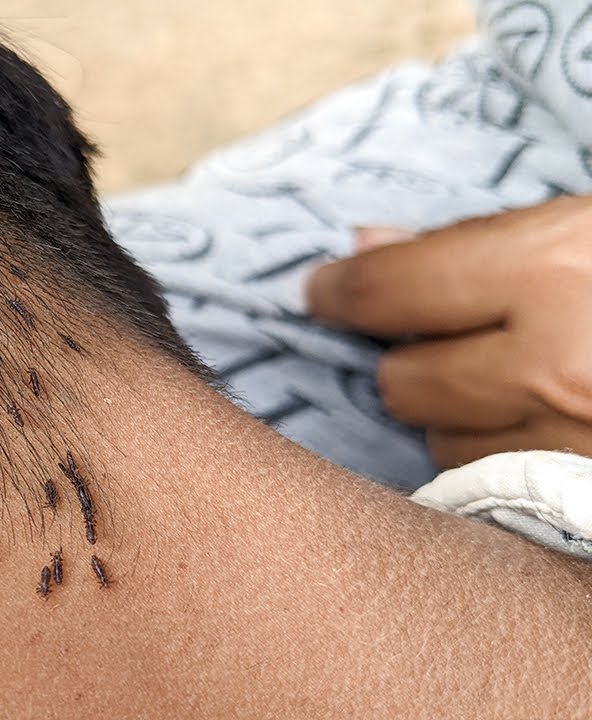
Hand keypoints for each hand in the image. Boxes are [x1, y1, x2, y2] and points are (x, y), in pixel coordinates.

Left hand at [307, 196, 591, 467]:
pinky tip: (537, 421)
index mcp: (554, 268)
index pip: (388, 289)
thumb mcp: (586, 232)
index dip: (338, 292)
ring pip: (443, 443)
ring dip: (456, 416)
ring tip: (511, 382)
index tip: (321, 292)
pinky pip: (495, 483)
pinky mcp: (580, 491)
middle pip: (402, 383)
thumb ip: (482, 239)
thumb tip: (370, 244)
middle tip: (440, 343)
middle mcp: (556, 361)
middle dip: (408, 363)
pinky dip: (499, 454)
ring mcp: (571, 437)